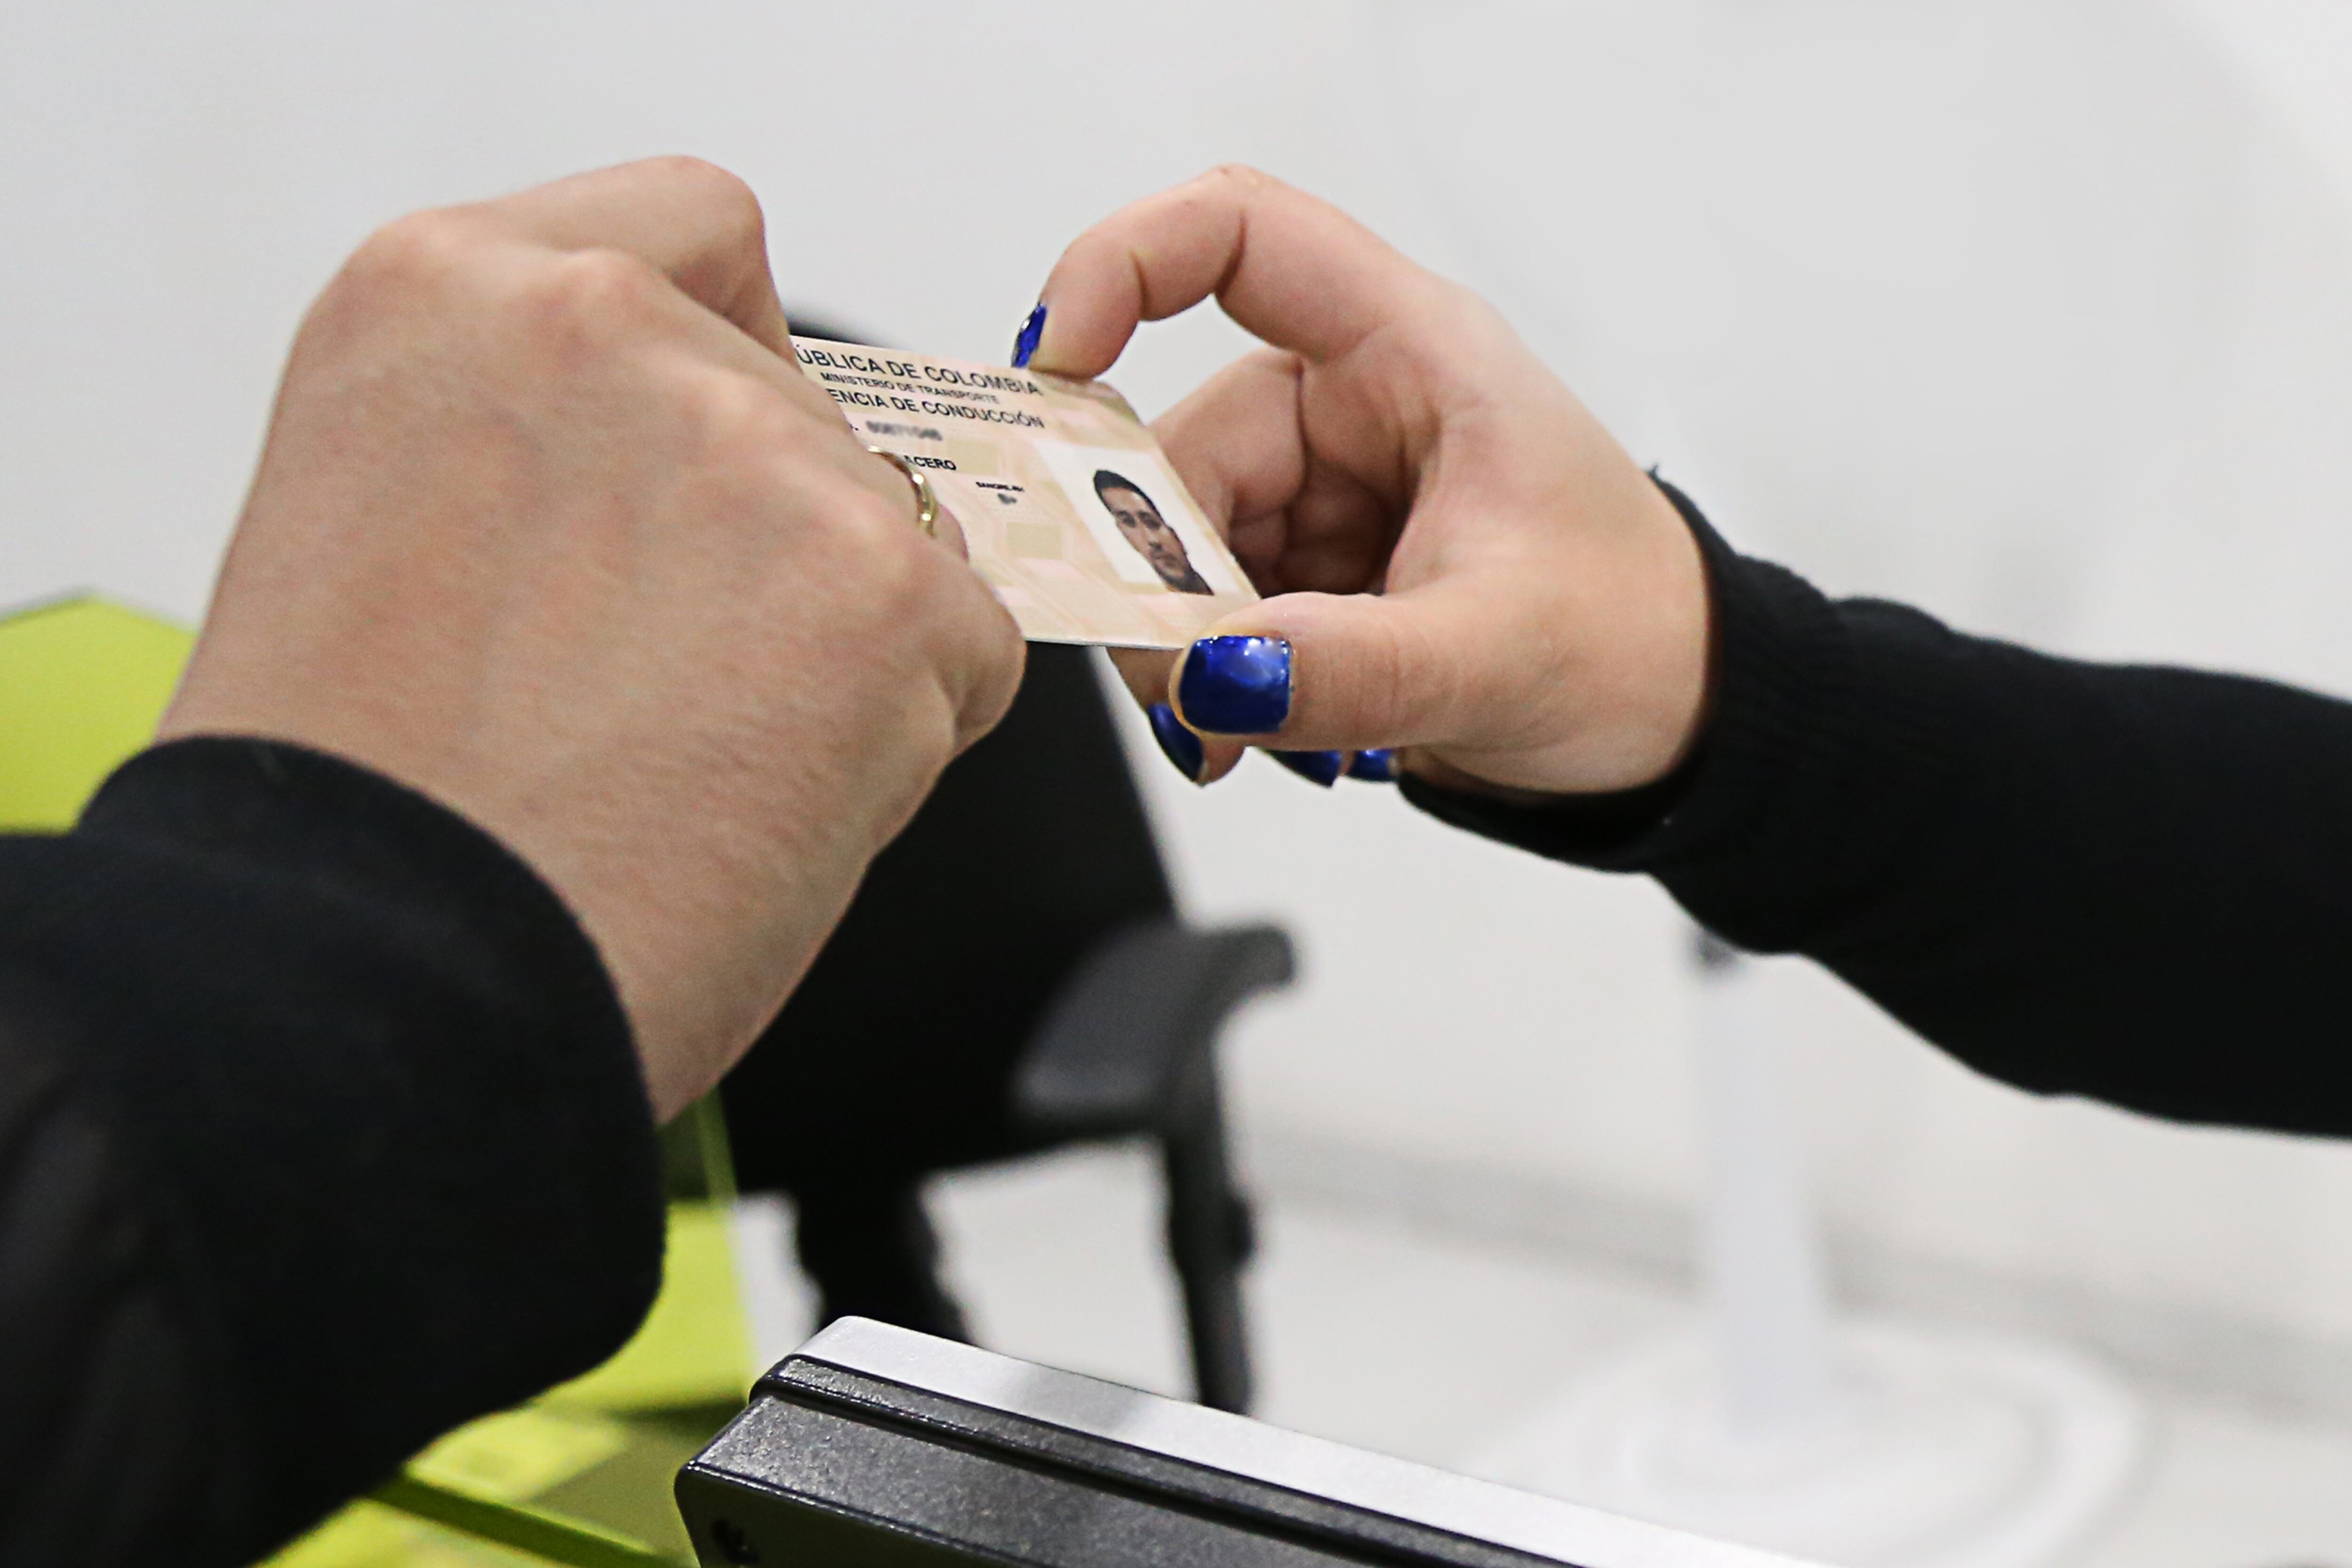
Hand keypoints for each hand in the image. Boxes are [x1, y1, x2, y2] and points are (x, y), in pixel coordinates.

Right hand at [161, 158, 1023, 1118]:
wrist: (373, 986)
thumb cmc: (370, 813)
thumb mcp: (391, 527)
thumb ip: (548, 447)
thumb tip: (694, 485)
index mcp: (450, 293)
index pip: (693, 233)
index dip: (732, 347)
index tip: (711, 448)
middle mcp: (603, 330)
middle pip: (805, 416)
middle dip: (775, 550)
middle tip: (656, 695)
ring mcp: (754, 447)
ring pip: (890, 536)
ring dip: (836, 652)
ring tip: (690, 772)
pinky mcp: (881, 580)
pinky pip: (967, 645)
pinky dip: (903, 736)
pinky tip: (764, 807)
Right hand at [1020, 166, 1707, 796]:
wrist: (1672, 720)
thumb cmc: (1629, 636)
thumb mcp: (1496, 654)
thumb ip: (1350, 668)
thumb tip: (1216, 678)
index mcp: (1411, 354)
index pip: (1239, 237)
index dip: (1123, 267)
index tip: (1060, 366)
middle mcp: (1353, 403)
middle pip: (1181, 444)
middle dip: (1159, 571)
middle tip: (1186, 685)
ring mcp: (1324, 489)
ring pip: (1178, 541)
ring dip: (1188, 643)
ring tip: (1249, 725)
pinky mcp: (1307, 567)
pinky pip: (1209, 604)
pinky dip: (1215, 672)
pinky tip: (1257, 723)